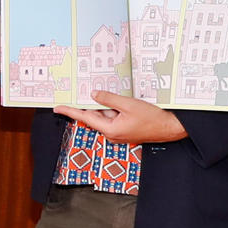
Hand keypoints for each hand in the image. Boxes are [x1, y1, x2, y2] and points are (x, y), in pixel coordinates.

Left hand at [55, 90, 187, 142]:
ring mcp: (118, 134)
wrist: (170, 128)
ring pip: (107, 116)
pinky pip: (115, 118)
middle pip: (96, 116)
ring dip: (110, 107)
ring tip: (124, 102)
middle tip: (96, 94)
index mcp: (110, 129)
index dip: (70, 111)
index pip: (85, 118)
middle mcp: (111, 134)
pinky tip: (126, 105)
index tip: (57, 108)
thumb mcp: (129, 104)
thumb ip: (109, 99)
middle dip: (97, 105)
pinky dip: (116, 111)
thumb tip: (94, 94)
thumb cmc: (153, 118)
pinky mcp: (124, 131)